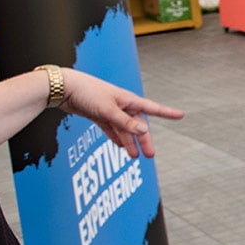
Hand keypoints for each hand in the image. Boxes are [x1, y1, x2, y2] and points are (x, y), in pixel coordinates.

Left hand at [60, 69, 182, 158]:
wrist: (63, 87)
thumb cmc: (87, 93)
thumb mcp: (108, 110)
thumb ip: (124, 122)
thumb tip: (143, 130)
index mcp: (129, 100)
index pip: (153, 108)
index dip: (167, 113)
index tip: (181, 116)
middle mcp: (122, 105)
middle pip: (138, 125)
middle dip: (144, 140)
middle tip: (150, 155)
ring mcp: (110, 110)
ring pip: (124, 129)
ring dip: (129, 142)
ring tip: (133, 157)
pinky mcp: (98, 114)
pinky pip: (111, 128)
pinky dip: (116, 137)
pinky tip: (120, 146)